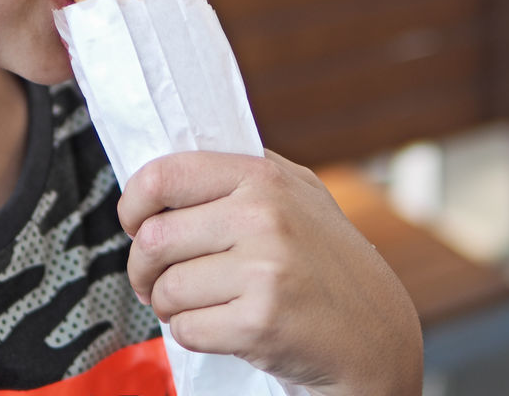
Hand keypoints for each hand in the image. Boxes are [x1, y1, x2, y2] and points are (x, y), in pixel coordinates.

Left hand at [118, 150, 422, 395]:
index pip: (164, 175)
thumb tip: (163, 178)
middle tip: (153, 280)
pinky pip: (187, 329)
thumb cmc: (328, 263)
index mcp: (263, 177)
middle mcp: (263, 216)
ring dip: (167, 305)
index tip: (133, 223)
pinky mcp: (260, 322)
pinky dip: (191, 334)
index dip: (133, 203)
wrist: (376, 333)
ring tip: (193, 305)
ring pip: (166, 287)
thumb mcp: (298, 195)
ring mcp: (264, 270)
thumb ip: (240, 176)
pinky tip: (219, 327)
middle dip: (142, 267)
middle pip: (154, 238)